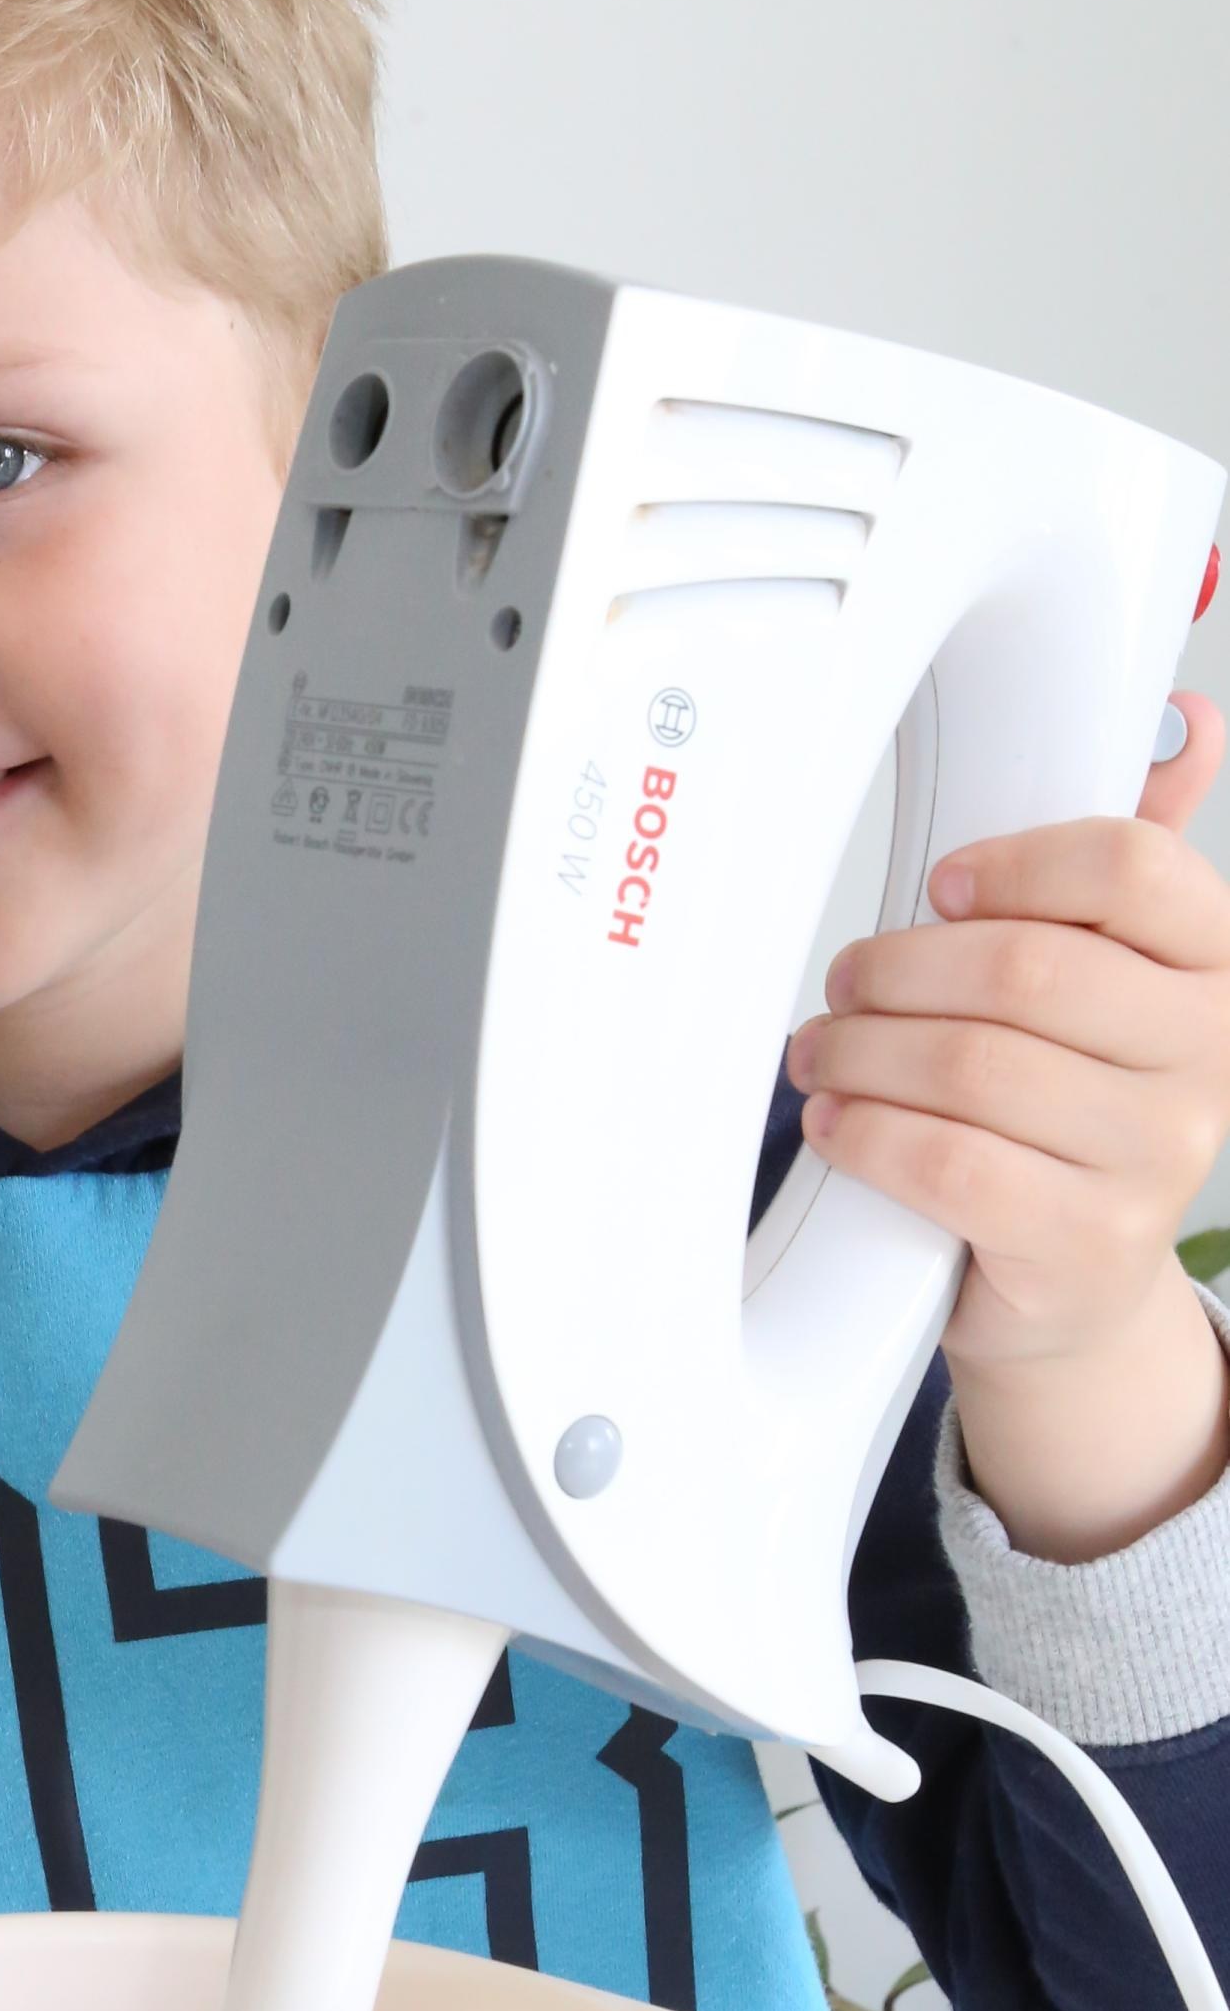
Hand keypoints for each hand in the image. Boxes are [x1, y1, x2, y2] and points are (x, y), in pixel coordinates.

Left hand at [786, 688, 1229, 1560]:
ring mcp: (1154, 1158)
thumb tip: (1187, 723)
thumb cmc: (1069, 1112)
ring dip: (861, 1052)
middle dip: (899, 969)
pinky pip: (951, 1164)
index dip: (1018, 863)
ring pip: (972, 1068)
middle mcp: (1202, 1059)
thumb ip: (1125, 862)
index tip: (942, 884)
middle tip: (843, 982)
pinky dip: (869, 1135)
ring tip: (821, 1052)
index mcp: (1212, 966)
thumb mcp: (1111, 980)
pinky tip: (839, 1124)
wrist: (1074, 1287)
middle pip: (1025, 970)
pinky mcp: (1085, 1244)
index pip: (1134, 870)